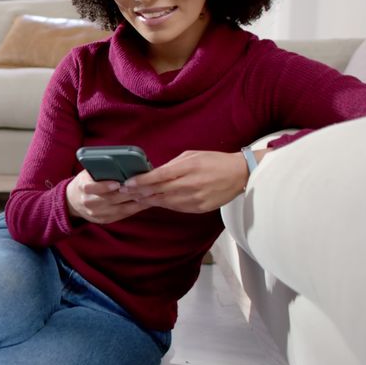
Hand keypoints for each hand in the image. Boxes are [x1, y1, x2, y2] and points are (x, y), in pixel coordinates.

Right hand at [66, 169, 148, 223]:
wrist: (73, 201)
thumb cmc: (86, 181)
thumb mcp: (88, 173)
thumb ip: (101, 169)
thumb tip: (122, 162)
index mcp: (83, 187)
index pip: (92, 187)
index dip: (106, 186)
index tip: (119, 182)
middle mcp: (89, 202)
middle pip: (112, 198)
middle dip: (130, 193)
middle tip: (146, 186)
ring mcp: (97, 213)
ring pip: (121, 208)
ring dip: (137, 201)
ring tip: (150, 194)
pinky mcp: (105, 220)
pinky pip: (123, 215)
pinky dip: (135, 208)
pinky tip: (146, 202)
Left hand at [121, 150, 250, 213]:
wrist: (239, 174)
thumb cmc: (213, 161)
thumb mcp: (191, 156)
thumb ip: (171, 165)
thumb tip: (153, 172)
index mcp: (188, 168)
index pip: (159, 176)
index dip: (141, 181)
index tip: (128, 183)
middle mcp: (191, 184)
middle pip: (159, 191)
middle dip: (140, 192)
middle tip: (126, 192)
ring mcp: (195, 198)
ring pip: (165, 202)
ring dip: (149, 200)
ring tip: (136, 198)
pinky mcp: (199, 208)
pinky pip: (177, 208)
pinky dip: (164, 204)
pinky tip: (155, 201)